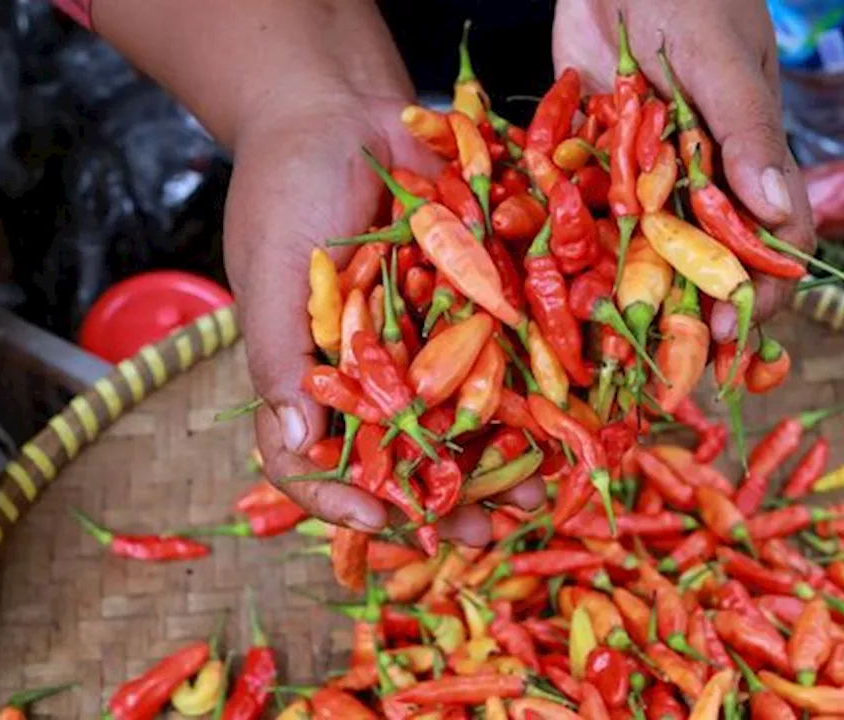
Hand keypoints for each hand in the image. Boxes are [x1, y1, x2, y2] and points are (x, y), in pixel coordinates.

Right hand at [226, 95, 544, 546]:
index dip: (343, 498)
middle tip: (483, 531)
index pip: (318, 461)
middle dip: (447, 498)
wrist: (342, 109)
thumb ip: (281, 355)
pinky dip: (540, 388)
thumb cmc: (285, 187)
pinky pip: (511, 353)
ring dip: (505, 459)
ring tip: (540, 494)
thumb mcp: (270, 269)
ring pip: (470, 418)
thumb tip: (293, 439)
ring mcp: (430, 342)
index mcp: (315, 379)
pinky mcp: (479, 303)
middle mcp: (376, 373)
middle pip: (408, 456)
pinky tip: (573, 417)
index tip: (381, 520)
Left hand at [553, 0, 815, 339]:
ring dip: (635, 298)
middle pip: (706, 259)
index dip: (759, 292)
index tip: (732, 336)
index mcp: (747, 159)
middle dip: (693, 315)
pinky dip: (578, 250)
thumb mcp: (722, 66)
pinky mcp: (596, 160)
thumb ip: (750, 137)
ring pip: (646, 249)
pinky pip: (589, 214)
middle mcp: (700, 176)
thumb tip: (778, 215)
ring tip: (613, 350)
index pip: (771, 241)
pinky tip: (558, 292)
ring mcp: (646, 172)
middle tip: (669, 366)